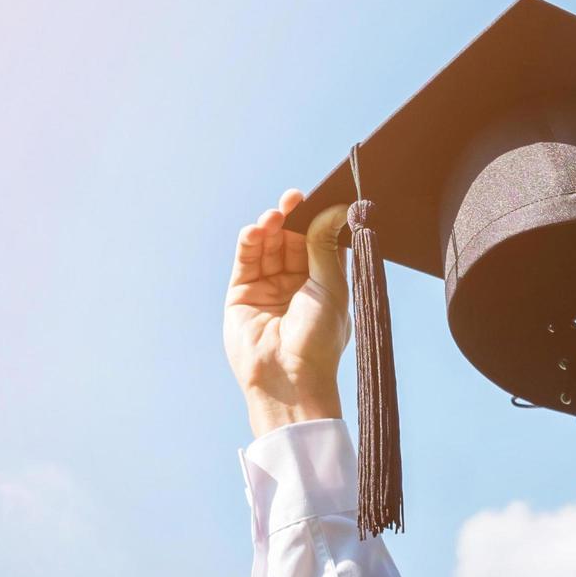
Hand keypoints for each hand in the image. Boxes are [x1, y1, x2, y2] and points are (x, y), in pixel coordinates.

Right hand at [224, 189, 351, 437]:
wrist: (290, 379)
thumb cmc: (319, 338)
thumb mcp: (329, 286)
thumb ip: (324, 246)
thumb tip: (334, 209)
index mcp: (323, 282)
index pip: (318, 241)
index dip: (317, 220)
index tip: (320, 198)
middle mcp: (295, 283)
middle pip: (291, 239)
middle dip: (293, 218)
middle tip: (295, 199)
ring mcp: (267, 287)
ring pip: (268, 246)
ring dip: (270, 226)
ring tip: (275, 215)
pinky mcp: (242, 294)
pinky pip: (246, 260)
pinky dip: (250, 241)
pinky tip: (257, 229)